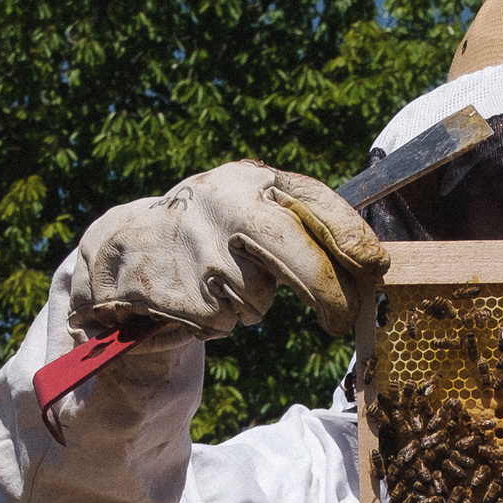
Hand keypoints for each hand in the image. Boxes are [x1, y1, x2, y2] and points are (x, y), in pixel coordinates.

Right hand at [69, 161, 388, 339]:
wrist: (127, 245)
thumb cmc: (212, 232)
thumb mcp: (252, 211)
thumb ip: (302, 227)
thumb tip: (368, 266)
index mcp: (252, 180)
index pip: (313, 202)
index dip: (350, 236)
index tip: (375, 266)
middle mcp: (225, 203)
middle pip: (294, 253)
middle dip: (327, 292)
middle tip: (341, 321)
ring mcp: (198, 244)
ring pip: (257, 299)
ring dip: (249, 305)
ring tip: (219, 283)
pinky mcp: (177, 285)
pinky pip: (223, 320)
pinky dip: (216, 319)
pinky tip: (194, 296)